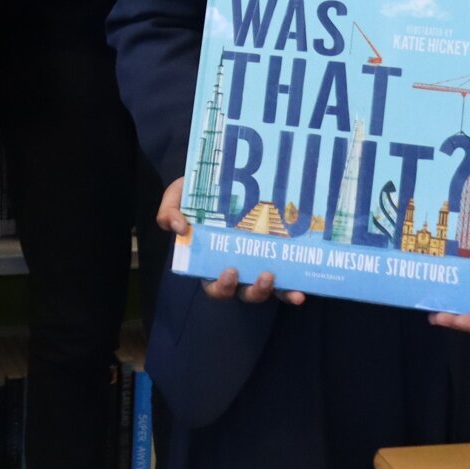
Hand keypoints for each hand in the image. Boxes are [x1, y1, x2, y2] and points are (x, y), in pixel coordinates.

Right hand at [162, 179, 306, 305]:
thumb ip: (169, 212)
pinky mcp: (277, 257)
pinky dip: (292, 291)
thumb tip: (179, 229)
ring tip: (279, 277)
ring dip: (275, 291)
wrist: (221, 177)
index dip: (222, 286)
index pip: (215, 286)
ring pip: (267, 290)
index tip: (229, 271)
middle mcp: (236, 269)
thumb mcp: (177, 197)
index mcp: (210, 262)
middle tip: (263, 276)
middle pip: (244, 292)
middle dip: (254, 291)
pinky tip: (300, 292)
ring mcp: (257, 264)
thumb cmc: (196, 193)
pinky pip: (286, 281)